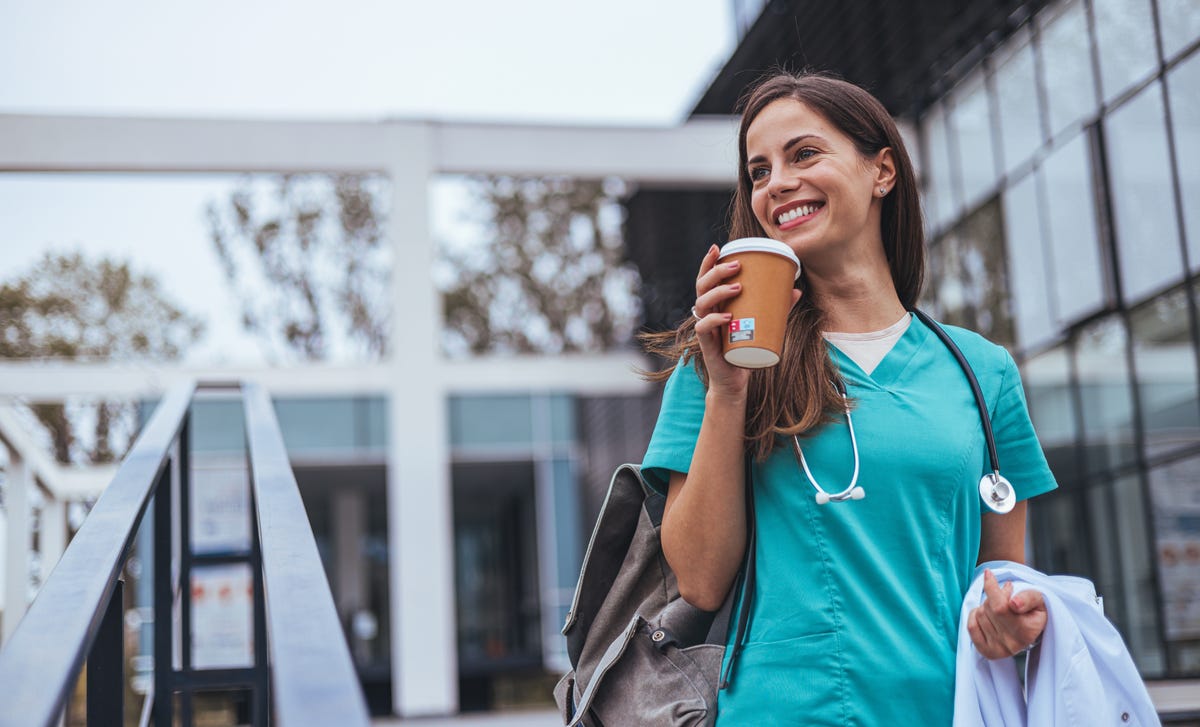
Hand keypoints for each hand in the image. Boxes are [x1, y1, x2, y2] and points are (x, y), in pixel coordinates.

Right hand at [692, 244, 801, 395]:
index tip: (718, 247)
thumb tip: (796, 289)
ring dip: (718, 292)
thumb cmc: (745, 349)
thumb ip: (777, 308)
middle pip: (702, 285)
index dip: (708, 262)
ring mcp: (705, 328)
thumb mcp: (761, 324)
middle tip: (737, 265)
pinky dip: (714, 320)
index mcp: (715, 304)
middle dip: (716, 271)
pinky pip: (703, 328)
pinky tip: (727, 317)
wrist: (735, 380)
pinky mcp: (707, 345)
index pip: (706, 278)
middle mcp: (706, 313)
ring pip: (702, 303)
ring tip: (737, 287)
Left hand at [966, 569, 1046, 659]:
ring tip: (999, 606)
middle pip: (989, 608)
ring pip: (979, 614)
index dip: (991, 588)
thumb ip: (1029, 598)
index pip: (1000, 606)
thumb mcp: (1039, 600)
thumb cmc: (1034, 610)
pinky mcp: (987, 651)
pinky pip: (971, 626)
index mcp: (1027, 632)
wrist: (1032, 630)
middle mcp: (1012, 644)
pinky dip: (975, 616)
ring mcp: (999, 649)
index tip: (988, 574)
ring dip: (986, 606)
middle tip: (1005, 595)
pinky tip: (986, 614)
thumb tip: (1014, 603)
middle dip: (994, 596)